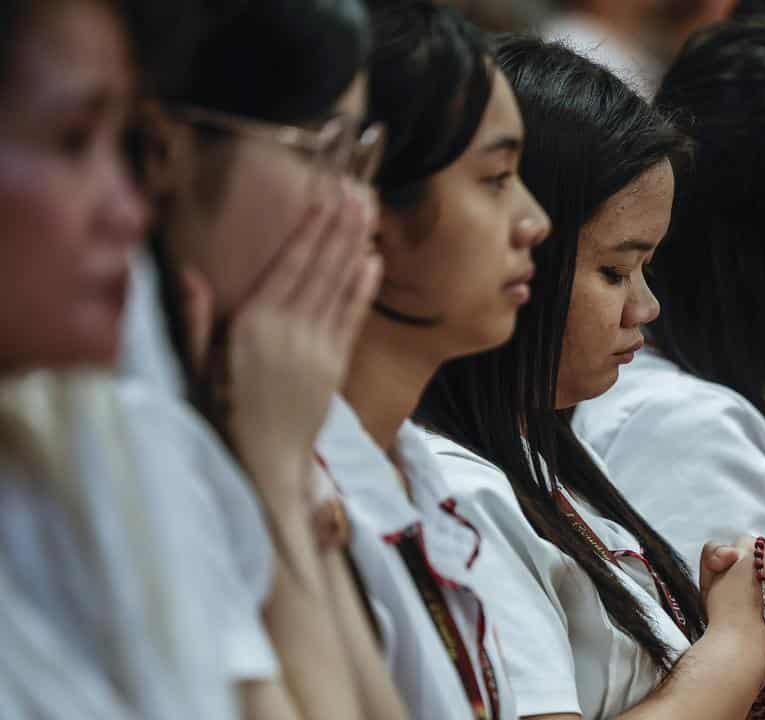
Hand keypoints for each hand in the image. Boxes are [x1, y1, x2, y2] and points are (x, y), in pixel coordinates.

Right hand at [209, 179, 381, 505]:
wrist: (262, 466)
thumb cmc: (220, 415)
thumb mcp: (195, 367)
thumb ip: (196, 319)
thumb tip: (189, 274)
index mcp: (252, 326)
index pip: (289, 265)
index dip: (311, 228)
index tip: (326, 194)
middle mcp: (289, 331)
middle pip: (321, 268)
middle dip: (341, 225)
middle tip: (359, 188)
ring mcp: (317, 348)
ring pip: (340, 286)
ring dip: (355, 245)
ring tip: (368, 210)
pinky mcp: (334, 367)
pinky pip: (351, 318)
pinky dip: (362, 287)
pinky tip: (372, 261)